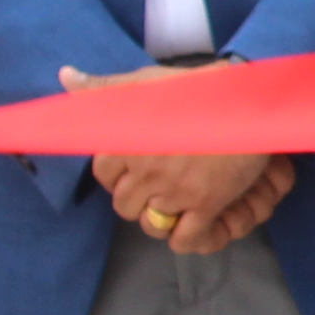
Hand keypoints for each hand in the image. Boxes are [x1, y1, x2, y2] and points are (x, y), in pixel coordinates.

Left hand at [52, 67, 291, 255]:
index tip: (135, 169)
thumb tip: (65, 75)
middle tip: (158, 187)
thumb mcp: (144, 81)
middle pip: (124, 204)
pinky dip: (187, 238)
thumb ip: (103, 87)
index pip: (103, 174)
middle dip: (138, 198)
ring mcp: (173, 190)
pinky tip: (195, 225)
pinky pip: (185, 238)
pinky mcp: (206, 202)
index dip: (118, 174)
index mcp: (123, 143)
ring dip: (160, 219)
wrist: (249, 97)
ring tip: (174, 206)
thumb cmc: (196, 86)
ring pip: (151, 223)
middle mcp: (143, 170)